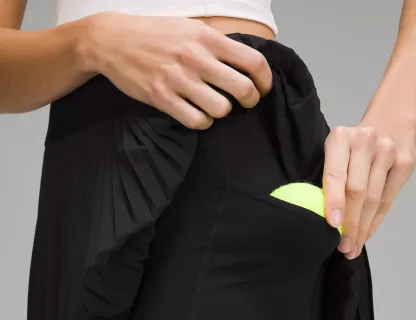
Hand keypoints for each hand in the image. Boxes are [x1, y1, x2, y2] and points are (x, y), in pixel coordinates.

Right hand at [81, 12, 272, 128]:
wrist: (114, 40)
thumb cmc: (156, 34)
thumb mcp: (190, 27)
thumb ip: (216, 44)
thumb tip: (242, 62)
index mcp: (208, 38)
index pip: (253, 62)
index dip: (265, 80)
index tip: (264, 88)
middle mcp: (197, 59)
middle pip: (242, 89)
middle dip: (250, 100)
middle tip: (245, 102)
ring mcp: (179, 80)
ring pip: (221, 109)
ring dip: (222, 111)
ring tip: (215, 106)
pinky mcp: (163, 98)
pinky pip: (196, 121)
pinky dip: (202, 122)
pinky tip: (198, 114)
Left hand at [322, 121, 414, 258]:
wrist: (390, 120)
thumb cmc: (353, 143)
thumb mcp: (335, 149)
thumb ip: (329, 175)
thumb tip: (317, 214)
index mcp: (340, 138)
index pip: (336, 174)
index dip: (334, 201)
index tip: (332, 225)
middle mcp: (365, 142)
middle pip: (358, 191)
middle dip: (350, 224)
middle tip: (343, 247)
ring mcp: (388, 152)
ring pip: (374, 198)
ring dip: (363, 228)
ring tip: (353, 247)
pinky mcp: (405, 163)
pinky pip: (388, 199)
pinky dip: (376, 220)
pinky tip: (367, 234)